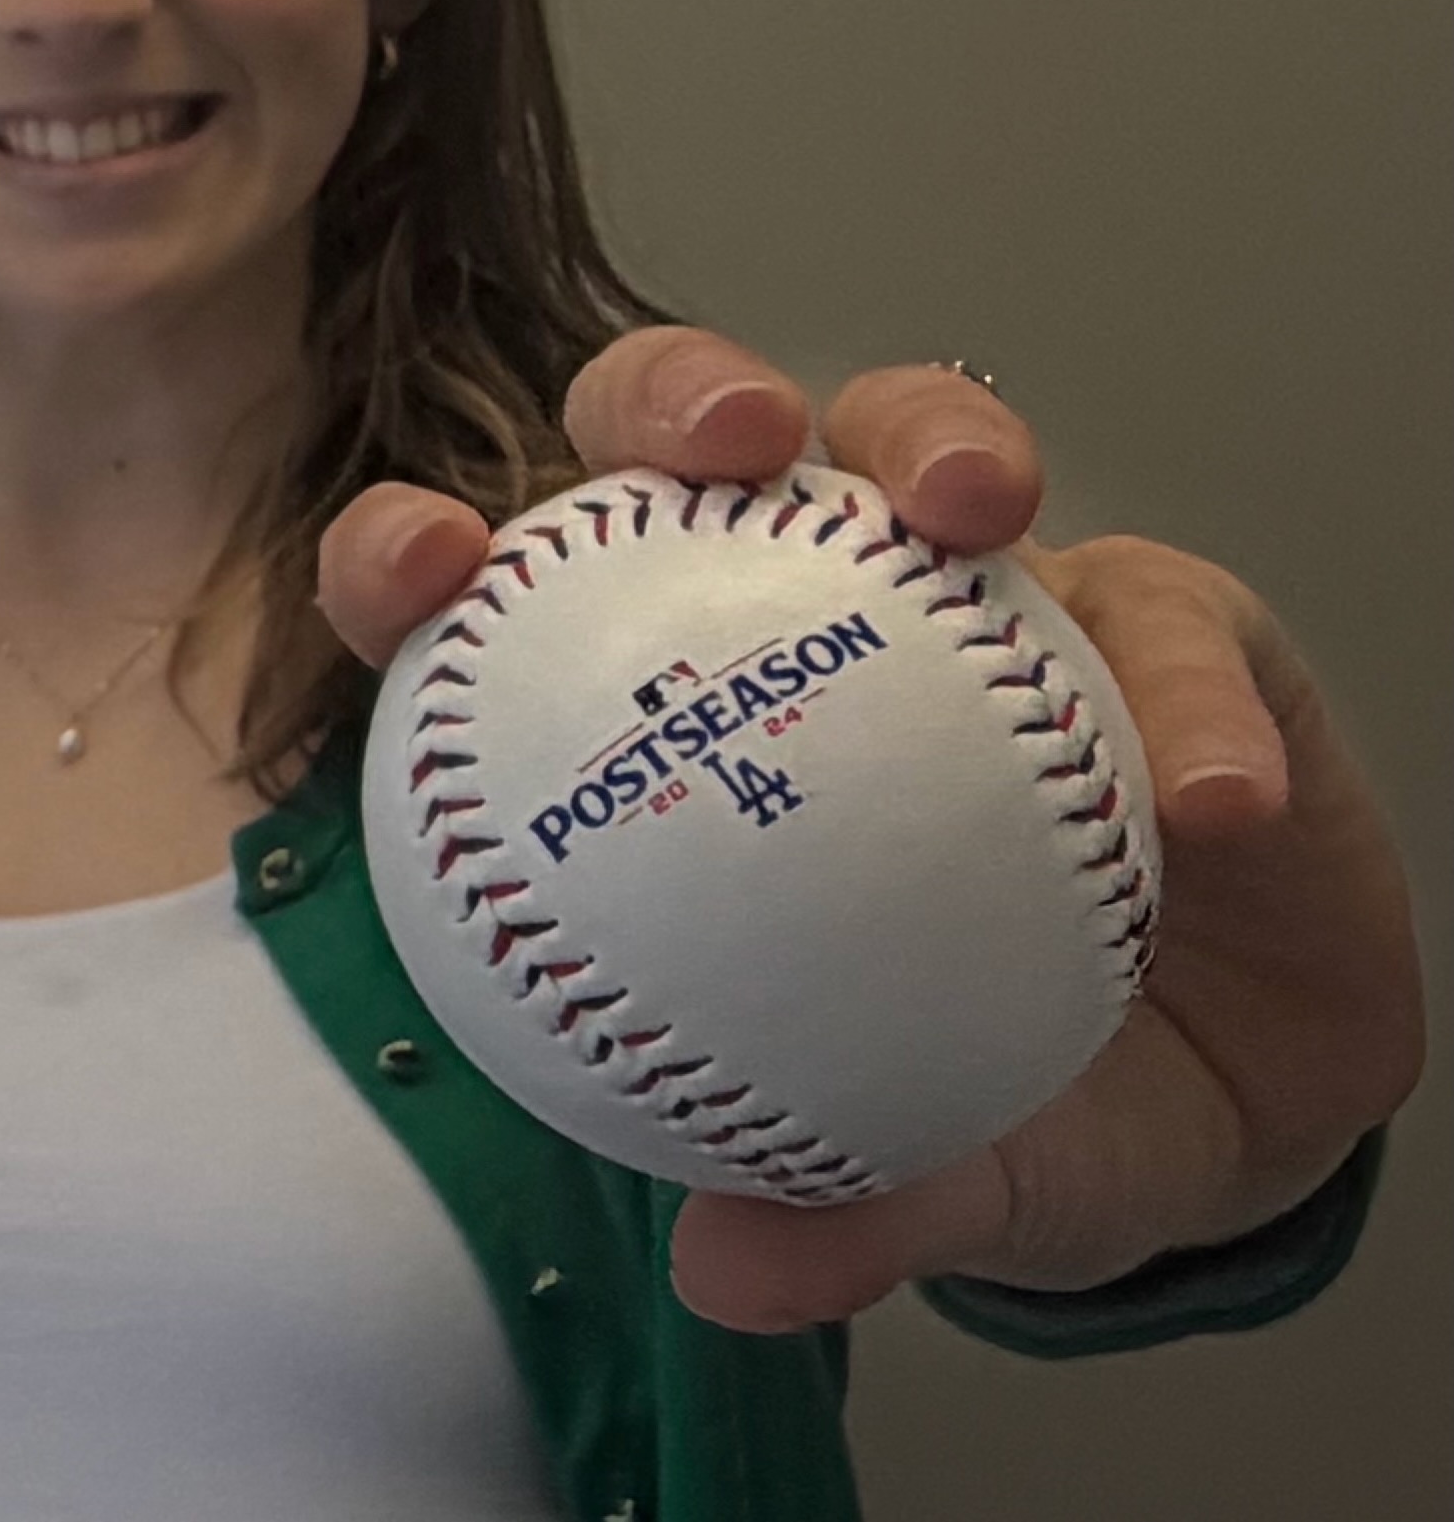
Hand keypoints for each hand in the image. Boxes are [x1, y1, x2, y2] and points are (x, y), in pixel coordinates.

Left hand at [315, 326, 1425, 1331]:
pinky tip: (1206, 796)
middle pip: (690, 438)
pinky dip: (1188, 699)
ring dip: (932, 439)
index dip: (418, 550)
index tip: (417, 572)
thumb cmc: (1008, 1086)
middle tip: (719, 445)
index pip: (498, 602)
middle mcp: (797, 604)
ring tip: (967, 508)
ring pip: (914, 434)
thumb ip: (838, 1200)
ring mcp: (975, 582)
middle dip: (676, 391)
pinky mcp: (1158, 608)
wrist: (1239, 1093)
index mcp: (662, 709)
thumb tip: (725, 1266)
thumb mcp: (925, 1159)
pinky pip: (1170, 616)